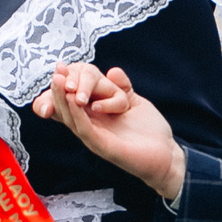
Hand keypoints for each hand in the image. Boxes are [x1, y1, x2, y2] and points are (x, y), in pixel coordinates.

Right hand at [32, 63, 187, 199]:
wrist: (166, 154)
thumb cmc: (150, 131)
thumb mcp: (134, 103)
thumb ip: (123, 87)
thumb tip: (113, 70)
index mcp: (95, 118)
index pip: (72, 102)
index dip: (64, 86)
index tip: (60, 67)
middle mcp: (91, 128)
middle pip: (67, 109)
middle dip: (58, 90)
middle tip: (55, 72)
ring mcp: (95, 139)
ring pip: (72, 119)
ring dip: (63, 100)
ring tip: (58, 81)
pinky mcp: (103, 147)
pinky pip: (86, 129)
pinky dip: (78, 115)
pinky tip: (73, 99)